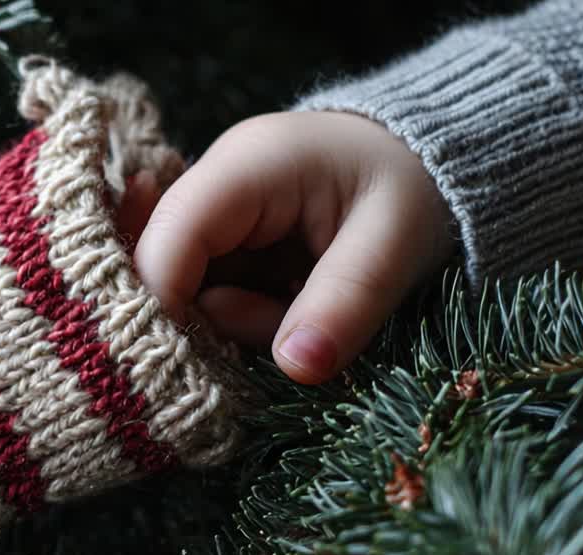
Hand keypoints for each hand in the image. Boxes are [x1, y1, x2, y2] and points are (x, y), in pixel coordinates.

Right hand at [129, 111, 453, 383]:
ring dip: (240, 326)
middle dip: (215, 324)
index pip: (165, 243)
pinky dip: (243, 321)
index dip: (166, 310)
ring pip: (184, 297)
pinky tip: (284, 305)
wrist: (422, 157)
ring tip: (306, 306)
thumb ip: (345, 303)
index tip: (202, 371)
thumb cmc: (413, 186)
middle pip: (160, 276)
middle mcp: (206, 189)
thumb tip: (298, 367)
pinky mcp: (216, 246)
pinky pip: (205, 301)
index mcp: (242, 170)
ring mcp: (207, 220)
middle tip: (289, 326)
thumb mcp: (396, 243)